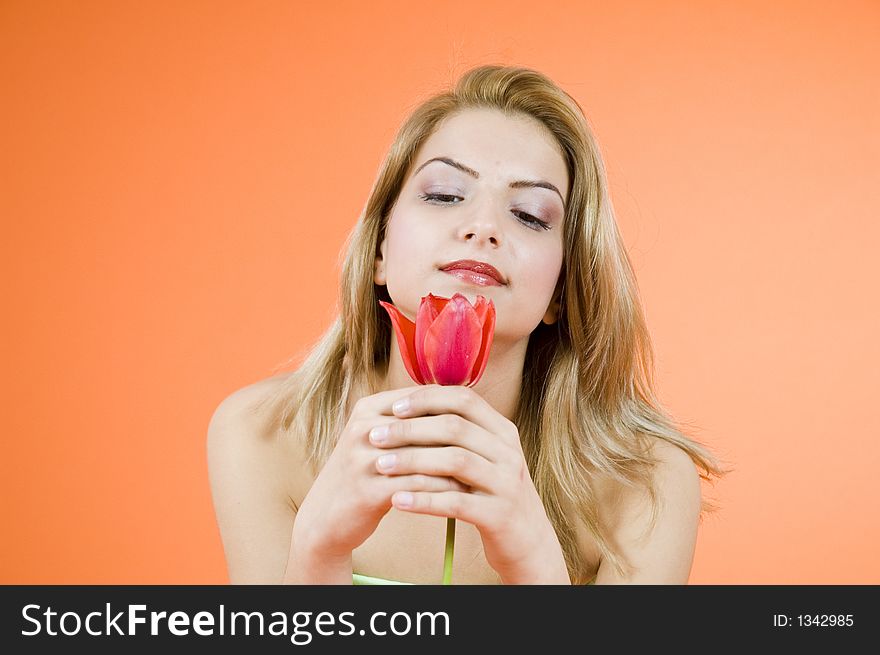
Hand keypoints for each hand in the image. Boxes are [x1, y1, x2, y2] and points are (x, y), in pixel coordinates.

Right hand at [292, 385, 470, 560]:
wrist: (326, 517)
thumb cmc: (364, 474)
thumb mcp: (379, 438)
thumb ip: (410, 420)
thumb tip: (461, 400)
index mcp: (368, 408)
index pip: (422, 399)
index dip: (455, 410)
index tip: (481, 423)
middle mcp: (363, 428)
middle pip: (425, 424)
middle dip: (459, 437)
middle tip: (489, 447)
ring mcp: (362, 459)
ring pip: (424, 456)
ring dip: (457, 465)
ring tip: (482, 471)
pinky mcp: (366, 490)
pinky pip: (416, 485)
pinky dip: (443, 489)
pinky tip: (463, 494)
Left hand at [370, 384, 566, 582]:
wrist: (526, 540)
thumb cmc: (491, 493)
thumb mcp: (484, 457)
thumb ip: (459, 433)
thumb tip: (411, 404)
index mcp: (503, 431)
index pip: (464, 400)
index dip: (426, 400)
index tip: (394, 408)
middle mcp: (508, 452)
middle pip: (455, 427)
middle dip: (410, 429)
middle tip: (375, 436)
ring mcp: (506, 483)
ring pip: (455, 461)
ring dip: (412, 461)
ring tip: (380, 465)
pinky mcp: (499, 515)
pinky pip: (456, 503)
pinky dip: (424, 500)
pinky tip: (397, 501)